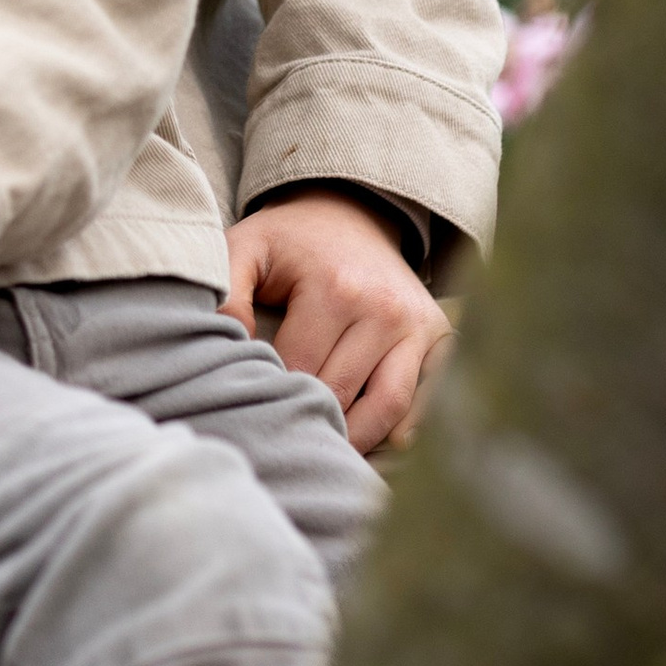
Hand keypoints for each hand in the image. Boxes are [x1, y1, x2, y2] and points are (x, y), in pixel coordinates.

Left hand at [223, 191, 451, 456]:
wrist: (349, 215)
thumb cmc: (290, 242)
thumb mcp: (247, 249)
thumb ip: (227, 293)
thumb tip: (230, 344)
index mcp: (336, 289)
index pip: (300, 370)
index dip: (272, 390)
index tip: (252, 401)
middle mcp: (384, 309)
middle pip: (342, 395)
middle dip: (310, 418)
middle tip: (281, 439)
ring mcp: (417, 325)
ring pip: (389, 407)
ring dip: (357, 439)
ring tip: (323, 449)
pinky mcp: (438, 336)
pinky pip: (425, 400)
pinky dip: (400, 429)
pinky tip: (371, 443)